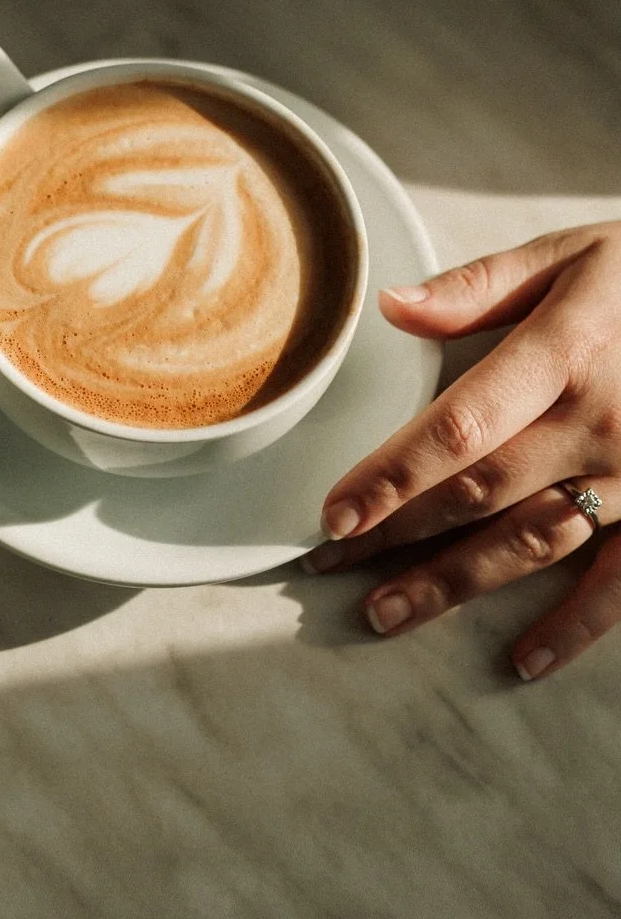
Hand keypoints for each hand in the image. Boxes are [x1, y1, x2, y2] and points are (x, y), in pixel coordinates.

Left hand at [303, 223, 620, 681]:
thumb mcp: (570, 258)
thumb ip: (478, 287)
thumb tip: (389, 305)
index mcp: (564, 356)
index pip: (461, 428)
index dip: (393, 476)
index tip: (335, 512)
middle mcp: (600, 425)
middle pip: (479, 494)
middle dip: (397, 535)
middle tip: (327, 564)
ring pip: (531, 543)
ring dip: (455, 584)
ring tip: (384, 612)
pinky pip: (620, 582)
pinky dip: (575, 626)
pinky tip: (523, 660)